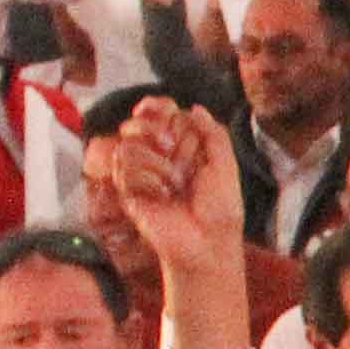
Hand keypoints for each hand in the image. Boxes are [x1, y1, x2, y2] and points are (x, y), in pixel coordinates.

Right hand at [99, 96, 247, 272]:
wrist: (207, 241)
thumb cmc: (220, 207)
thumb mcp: (225, 166)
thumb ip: (213, 135)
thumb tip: (195, 108)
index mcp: (181, 145)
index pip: (158, 113)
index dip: (156, 107)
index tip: (161, 109)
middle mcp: (158, 155)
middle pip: (136, 124)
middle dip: (154, 131)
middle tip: (172, 150)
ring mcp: (141, 173)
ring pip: (127, 145)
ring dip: (155, 162)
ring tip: (174, 184)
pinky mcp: (128, 192)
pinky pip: (124, 169)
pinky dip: (147, 179)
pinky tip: (161, 195)